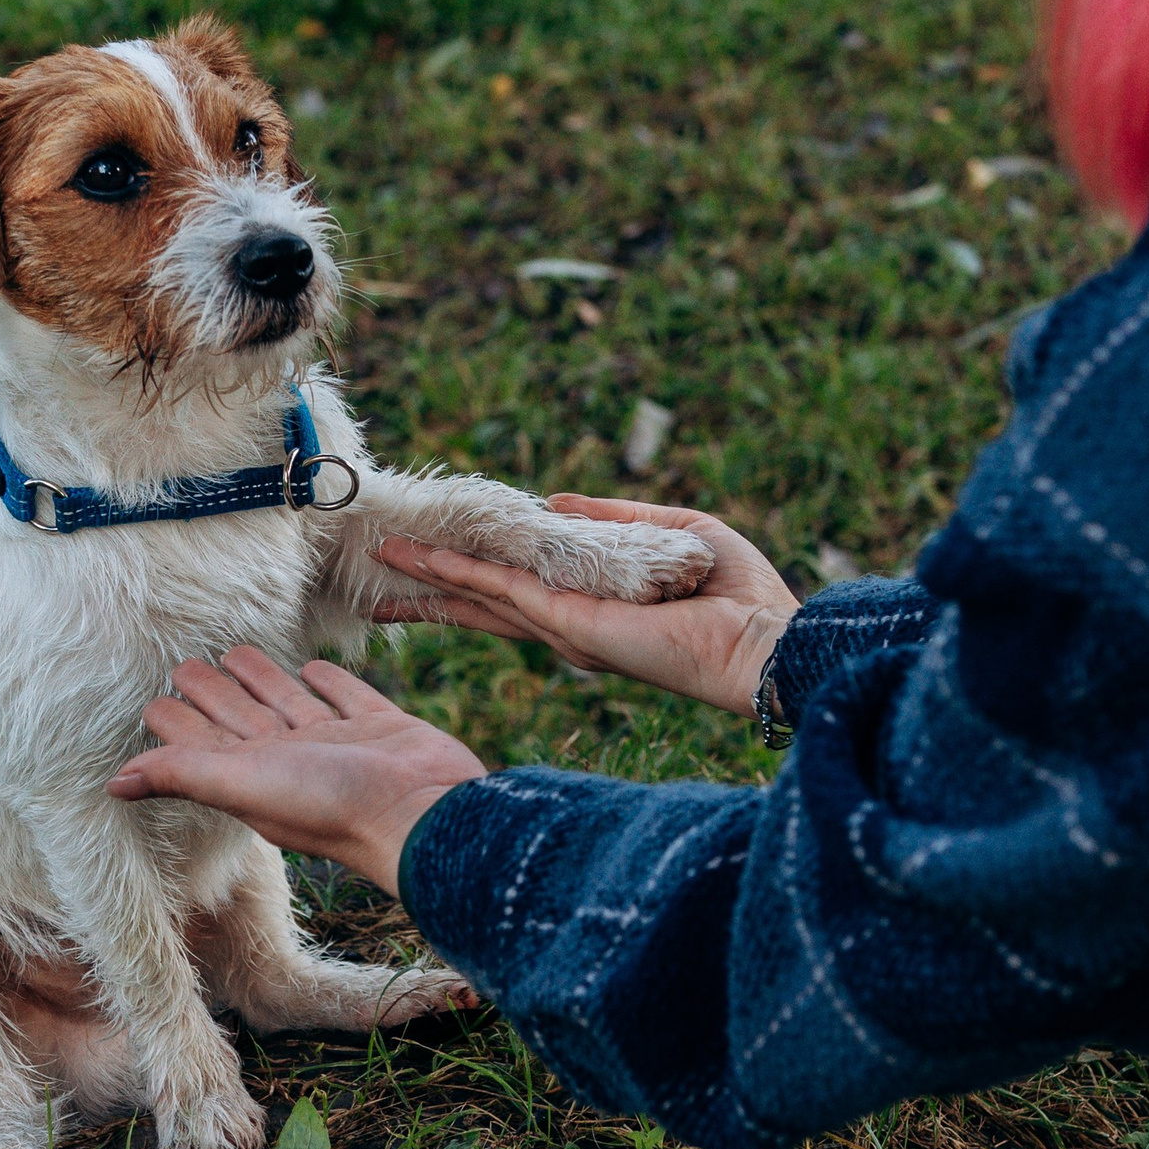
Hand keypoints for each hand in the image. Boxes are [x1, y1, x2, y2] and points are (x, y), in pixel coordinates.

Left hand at [108, 644, 484, 898]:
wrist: (423, 811)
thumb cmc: (334, 807)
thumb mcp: (245, 785)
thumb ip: (183, 773)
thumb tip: (111, 784)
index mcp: (254, 774)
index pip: (202, 744)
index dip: (175, 724)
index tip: (151, 700)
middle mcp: (290, 758)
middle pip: (240, 717)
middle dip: (211, 692)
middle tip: (183, 662)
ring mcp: (337, 742)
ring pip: (288, 701)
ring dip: (263, 679)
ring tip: (238, 653)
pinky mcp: (379, 725)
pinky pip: (346, 695)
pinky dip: (329, 680)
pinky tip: (316, 666)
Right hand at [369, 498, 796, 720]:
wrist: (764, 643)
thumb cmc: (740, 596)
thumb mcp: (678, 535)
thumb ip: (617, 521)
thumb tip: (556, 504)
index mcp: (597, 610)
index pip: (528, 591)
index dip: (482, 572)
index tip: (441, 556)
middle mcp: (572, 626)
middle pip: (487, 603)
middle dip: (434, 588)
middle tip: (384, 571)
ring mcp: (565, 628)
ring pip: (482, 596)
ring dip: (432, 577)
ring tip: (386, 561)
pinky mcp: (570, 624)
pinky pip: (502, 589)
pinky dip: (458, 573)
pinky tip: (422, 560)